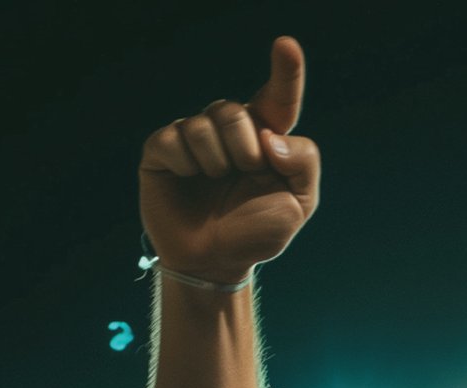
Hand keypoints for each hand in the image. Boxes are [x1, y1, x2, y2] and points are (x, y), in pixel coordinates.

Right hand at [139, 37, 319, 284]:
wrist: (216, 262)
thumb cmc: (257, 232)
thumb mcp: (298, 204)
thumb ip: (302, 164)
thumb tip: (271, 136)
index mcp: (266, 140)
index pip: (278, 98)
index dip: (285, 72)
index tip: (286, 46)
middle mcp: (230, 131)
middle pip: (236, 112)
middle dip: (244, 150)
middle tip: (243, 176)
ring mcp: (194, 138)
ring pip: (206, 124)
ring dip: (217, 161)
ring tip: (216, 184)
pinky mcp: (163, 150)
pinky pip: (175, 140)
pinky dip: (188, 165)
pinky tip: (189, 181)